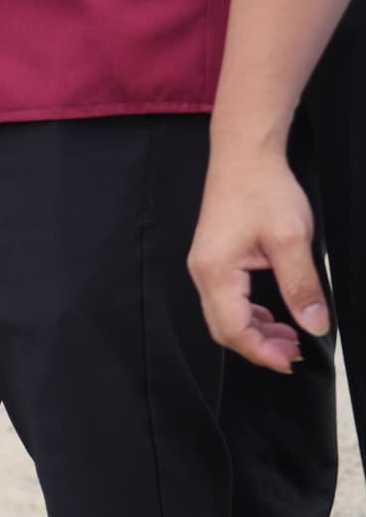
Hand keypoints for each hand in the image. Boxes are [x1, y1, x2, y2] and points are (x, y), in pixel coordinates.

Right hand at [192, 141, 330, 370]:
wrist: (245, 155)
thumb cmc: (264, 190)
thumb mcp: (292, 239)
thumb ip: (302, 286)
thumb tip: (314, 325)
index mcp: (215, 270)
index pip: (232, 328)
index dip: (262, 352)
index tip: (293, 361)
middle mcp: (202, 271)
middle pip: (223, 327)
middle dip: (258, 346)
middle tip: (295, 352)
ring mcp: (205, 264)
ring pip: (224, 315)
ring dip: (255, 331)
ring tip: (289, 335)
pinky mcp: (215, 258)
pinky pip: (226, 299)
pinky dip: (250, 313)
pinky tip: (273, 313)